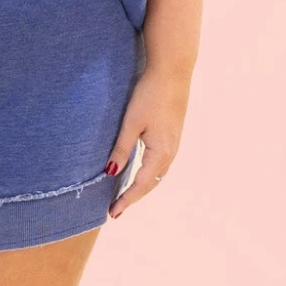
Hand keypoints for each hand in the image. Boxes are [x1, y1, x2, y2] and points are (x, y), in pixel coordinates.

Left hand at [105, 65, 191, 218]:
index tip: (112, 212)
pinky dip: (149, 174)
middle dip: (133, 197)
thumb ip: (121, 149)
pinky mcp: (173, 135)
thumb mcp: (131, 123)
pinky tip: (140, 173)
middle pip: (151, 183)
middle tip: (116, 209)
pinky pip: (161, 163)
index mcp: (160, 152)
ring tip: (126, 196)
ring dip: (142, 187)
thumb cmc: (150, 95)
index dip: (126, 200)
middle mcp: (171, 152)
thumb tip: (110, 173)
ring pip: (157, 174)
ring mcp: (174, 144)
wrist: (173, 72)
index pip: (141, 184)